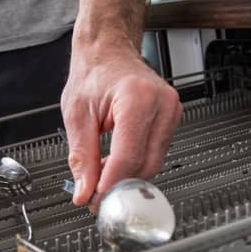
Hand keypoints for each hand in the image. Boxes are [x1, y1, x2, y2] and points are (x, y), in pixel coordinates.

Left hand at [61, 44, 182, 206]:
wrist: (109, 51)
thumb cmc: (95, 72)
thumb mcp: (77, 115)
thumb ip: (82, 157)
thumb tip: (84, 191)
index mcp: (137, 99)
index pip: (128, 157)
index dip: (110, 185)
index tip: (94, 200)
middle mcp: (162, 104)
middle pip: (145, 164)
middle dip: (119, 185)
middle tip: (94, 196)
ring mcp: (171, 112)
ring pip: (153, 163)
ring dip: (127, 176)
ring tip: (101, 175)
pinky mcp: (173, 119)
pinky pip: (157, 154)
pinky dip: (136, 165)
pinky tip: (116, 162)